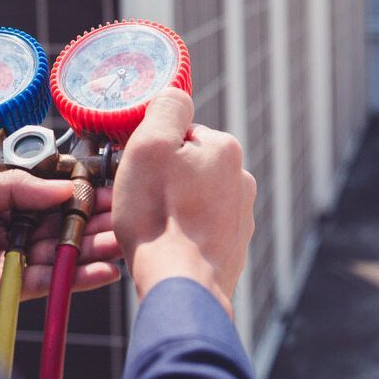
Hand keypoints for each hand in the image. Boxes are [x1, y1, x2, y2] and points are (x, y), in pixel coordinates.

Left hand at [0, 170, 122, 322]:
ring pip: (52, 255)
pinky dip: (71, 277)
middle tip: (120, 215)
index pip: (40, 196)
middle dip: (86, 221)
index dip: (71, 194)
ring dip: (86, 249)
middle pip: (51, 226)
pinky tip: (99, 269)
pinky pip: (41, 284)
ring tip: (118, 241)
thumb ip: (14, 189)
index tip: (101, 189)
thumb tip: (59, 189)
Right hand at [112, 88, 255, 316]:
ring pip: (193, 198)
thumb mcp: (149, 144)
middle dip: (163, 179)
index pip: (180, 134)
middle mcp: (241, 180)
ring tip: (152, 226)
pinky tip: (166, 245)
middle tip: (140, 199)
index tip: (137, 170)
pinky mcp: (232, 248)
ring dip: (172, 207)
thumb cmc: (159, 217)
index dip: (151, 150)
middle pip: (187, 166)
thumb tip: (174, 94)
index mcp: (225, 149)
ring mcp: (240, 217)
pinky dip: (181, 234)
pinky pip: (198, 229)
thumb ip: (165, 108)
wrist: (179, 284)